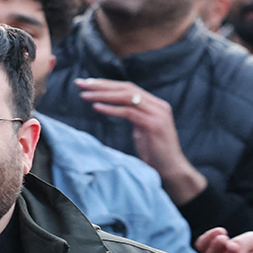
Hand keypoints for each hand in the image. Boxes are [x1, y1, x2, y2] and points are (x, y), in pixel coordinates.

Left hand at [75, 78, 206, 203]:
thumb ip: (134, 116)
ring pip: (126, 96)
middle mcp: (158, 105)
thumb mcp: (143, 129)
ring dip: (103, 95)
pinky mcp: (153, 124)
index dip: (107, 84)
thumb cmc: (155, 153)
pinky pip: (129, 112)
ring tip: (84, 95)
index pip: (128, 87)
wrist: (172, 169)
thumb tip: (115, 107)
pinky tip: (97, 107)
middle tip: (80, 83)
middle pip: (126, 88)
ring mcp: (157, 113)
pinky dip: (111, 109)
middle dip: (101, 85)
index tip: (87, 83)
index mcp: (155, 104)